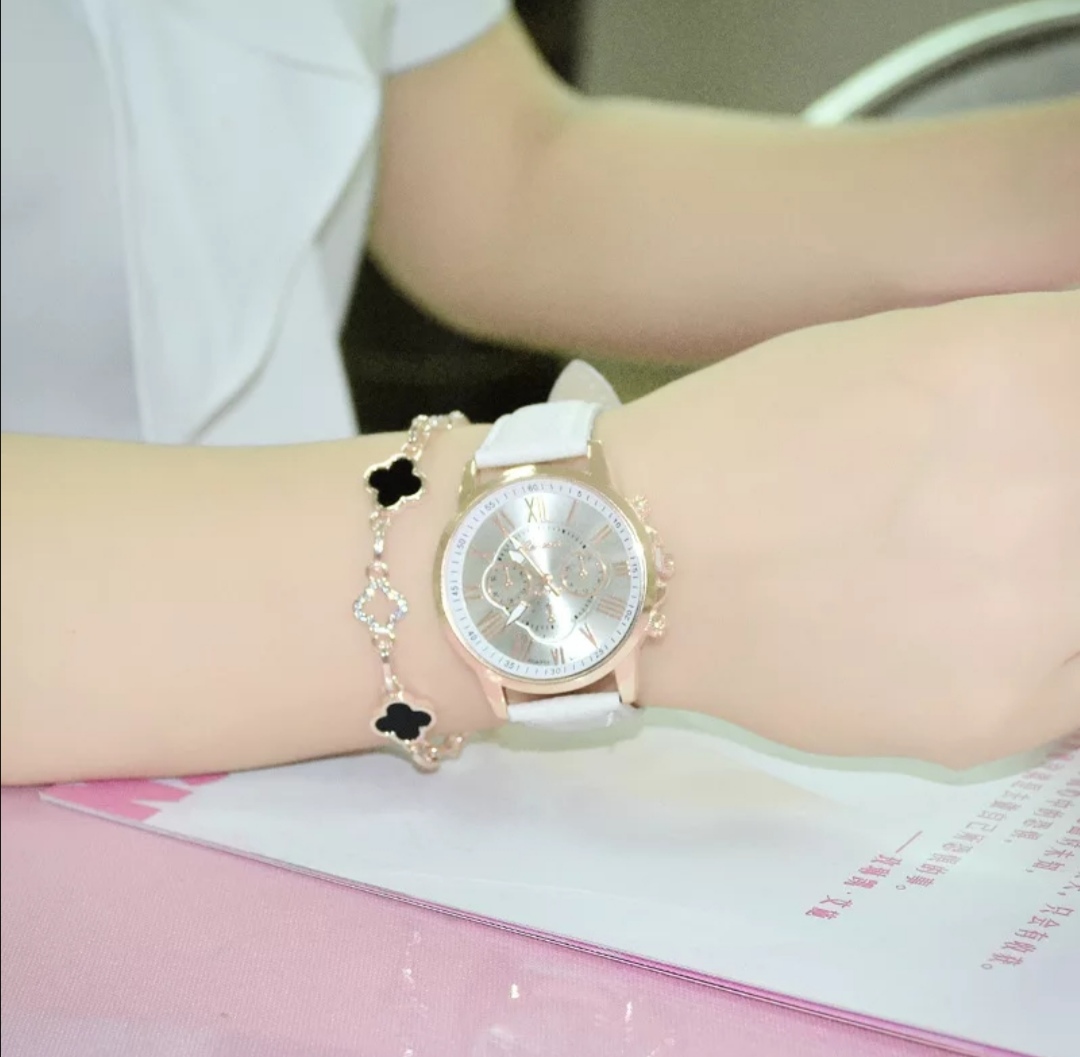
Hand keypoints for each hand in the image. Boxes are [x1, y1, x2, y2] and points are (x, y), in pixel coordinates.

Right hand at [600, 291, 1079, 767]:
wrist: (630, 564)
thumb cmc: (741, 437)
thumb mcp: (893, 350)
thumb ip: (1024, 368)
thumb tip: (1067, 409)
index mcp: (1030, 370)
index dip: (1069, 413)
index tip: (1040, 437)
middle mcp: (1057, 489)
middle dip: (1051, 496)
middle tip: (987, 509)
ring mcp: (1037, 616)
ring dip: (1050, 576)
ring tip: (967, 566)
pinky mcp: (996, 717)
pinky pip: (1072, 685)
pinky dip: (1037, 652)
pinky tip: (955, 629)